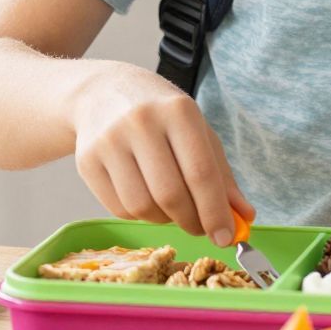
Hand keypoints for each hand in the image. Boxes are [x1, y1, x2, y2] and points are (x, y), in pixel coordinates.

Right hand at [69, 61, 254, 243]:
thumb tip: (244, 217)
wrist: (103, 93)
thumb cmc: (161, 116)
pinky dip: (140, 215)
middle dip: (192, 221)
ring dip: (165, 220)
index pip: (201, 173)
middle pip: (170, 194)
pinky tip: (147, 198)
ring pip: (142, 207)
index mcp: (178, 111)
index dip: (215, 212)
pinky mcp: (86, 161)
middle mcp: (141, 123)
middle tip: (201, 228)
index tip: (226, 236)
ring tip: (173, 208)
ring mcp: (109, 141)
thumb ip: (222, 176)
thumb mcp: (198, 133)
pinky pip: (119, 208)